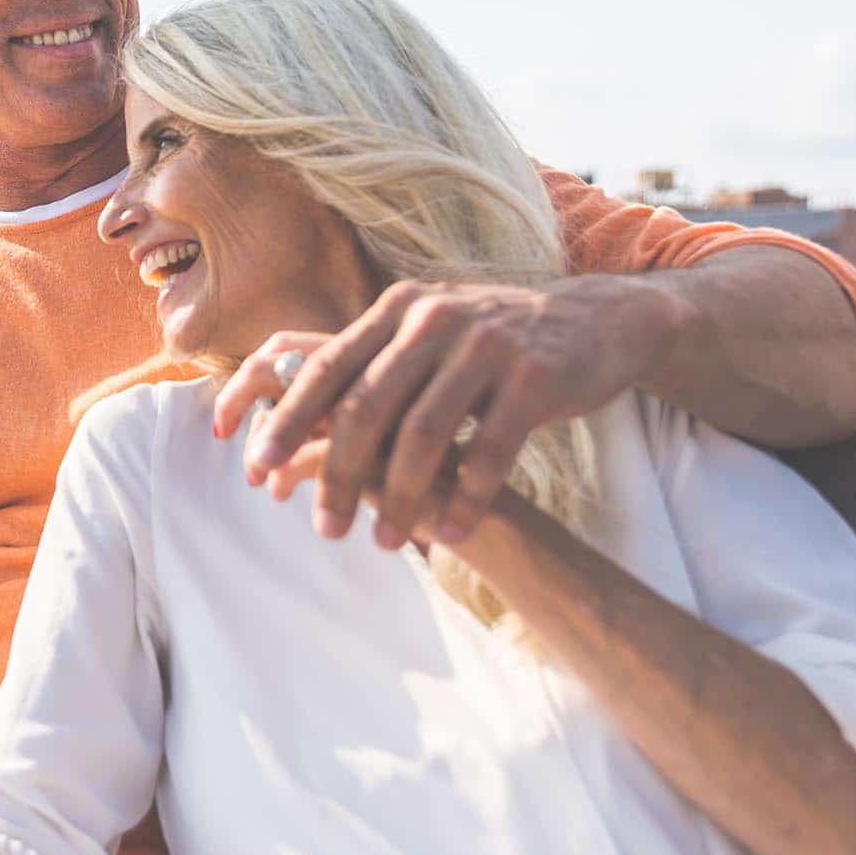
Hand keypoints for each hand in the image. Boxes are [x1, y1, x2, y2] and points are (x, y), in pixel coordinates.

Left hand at [212, 276, 676, 547]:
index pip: (326, 367)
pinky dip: (466, 499)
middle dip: (339, 475)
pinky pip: (491, 451)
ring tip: (387, 544)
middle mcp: (433, 320)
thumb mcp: (427, 336)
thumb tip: (291, 419)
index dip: (287, 417)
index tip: (258, 465)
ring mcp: (487, 345)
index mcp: (396, 310)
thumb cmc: (492, 343)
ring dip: (401, 498)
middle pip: (367, 407)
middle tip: (325, 528)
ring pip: (424, 435)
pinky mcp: (535, 377)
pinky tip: (452, 534)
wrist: (597, 321)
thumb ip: (371, 368)